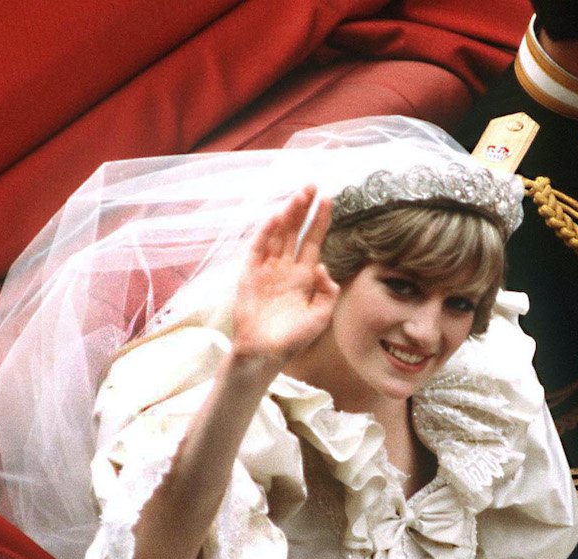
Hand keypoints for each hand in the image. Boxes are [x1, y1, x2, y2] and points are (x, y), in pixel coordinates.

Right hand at [232, 185, 339, 366]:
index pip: (313, 242)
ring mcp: (267, 270)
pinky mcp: (250, 276)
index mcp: (303, 277)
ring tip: (298, 195)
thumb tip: (324, 266)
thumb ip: (328, 292)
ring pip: (278, 236)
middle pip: (295, 232)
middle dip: (303, 209)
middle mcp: (286, 268)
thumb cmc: (293, 339)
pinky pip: (257, 250)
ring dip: (287, 215)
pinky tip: (275, 218)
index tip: (328, 199)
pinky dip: (265, 234)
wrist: (265, 354)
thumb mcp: (320, 316)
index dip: (320, 221)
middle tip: (311, 186)